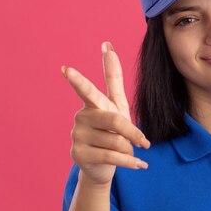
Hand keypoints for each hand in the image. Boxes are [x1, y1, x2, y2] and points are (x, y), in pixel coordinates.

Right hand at [62, 41, 149, 184]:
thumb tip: (107, 44)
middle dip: (133, 133)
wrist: (103, 166)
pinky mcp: (78, 155)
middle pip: (114, 121)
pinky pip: (112, 157)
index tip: (66, 69)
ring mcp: (77, 136)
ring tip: (129, 152)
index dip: (78, 81)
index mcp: (92, 104)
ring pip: (116, 142)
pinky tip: (139, 165)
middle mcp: (81, 117)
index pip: (88, 91)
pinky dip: (130, 162)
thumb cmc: (112, 132)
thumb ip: (113, 79)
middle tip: (144, 143)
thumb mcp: (117, 106)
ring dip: (130, 150)